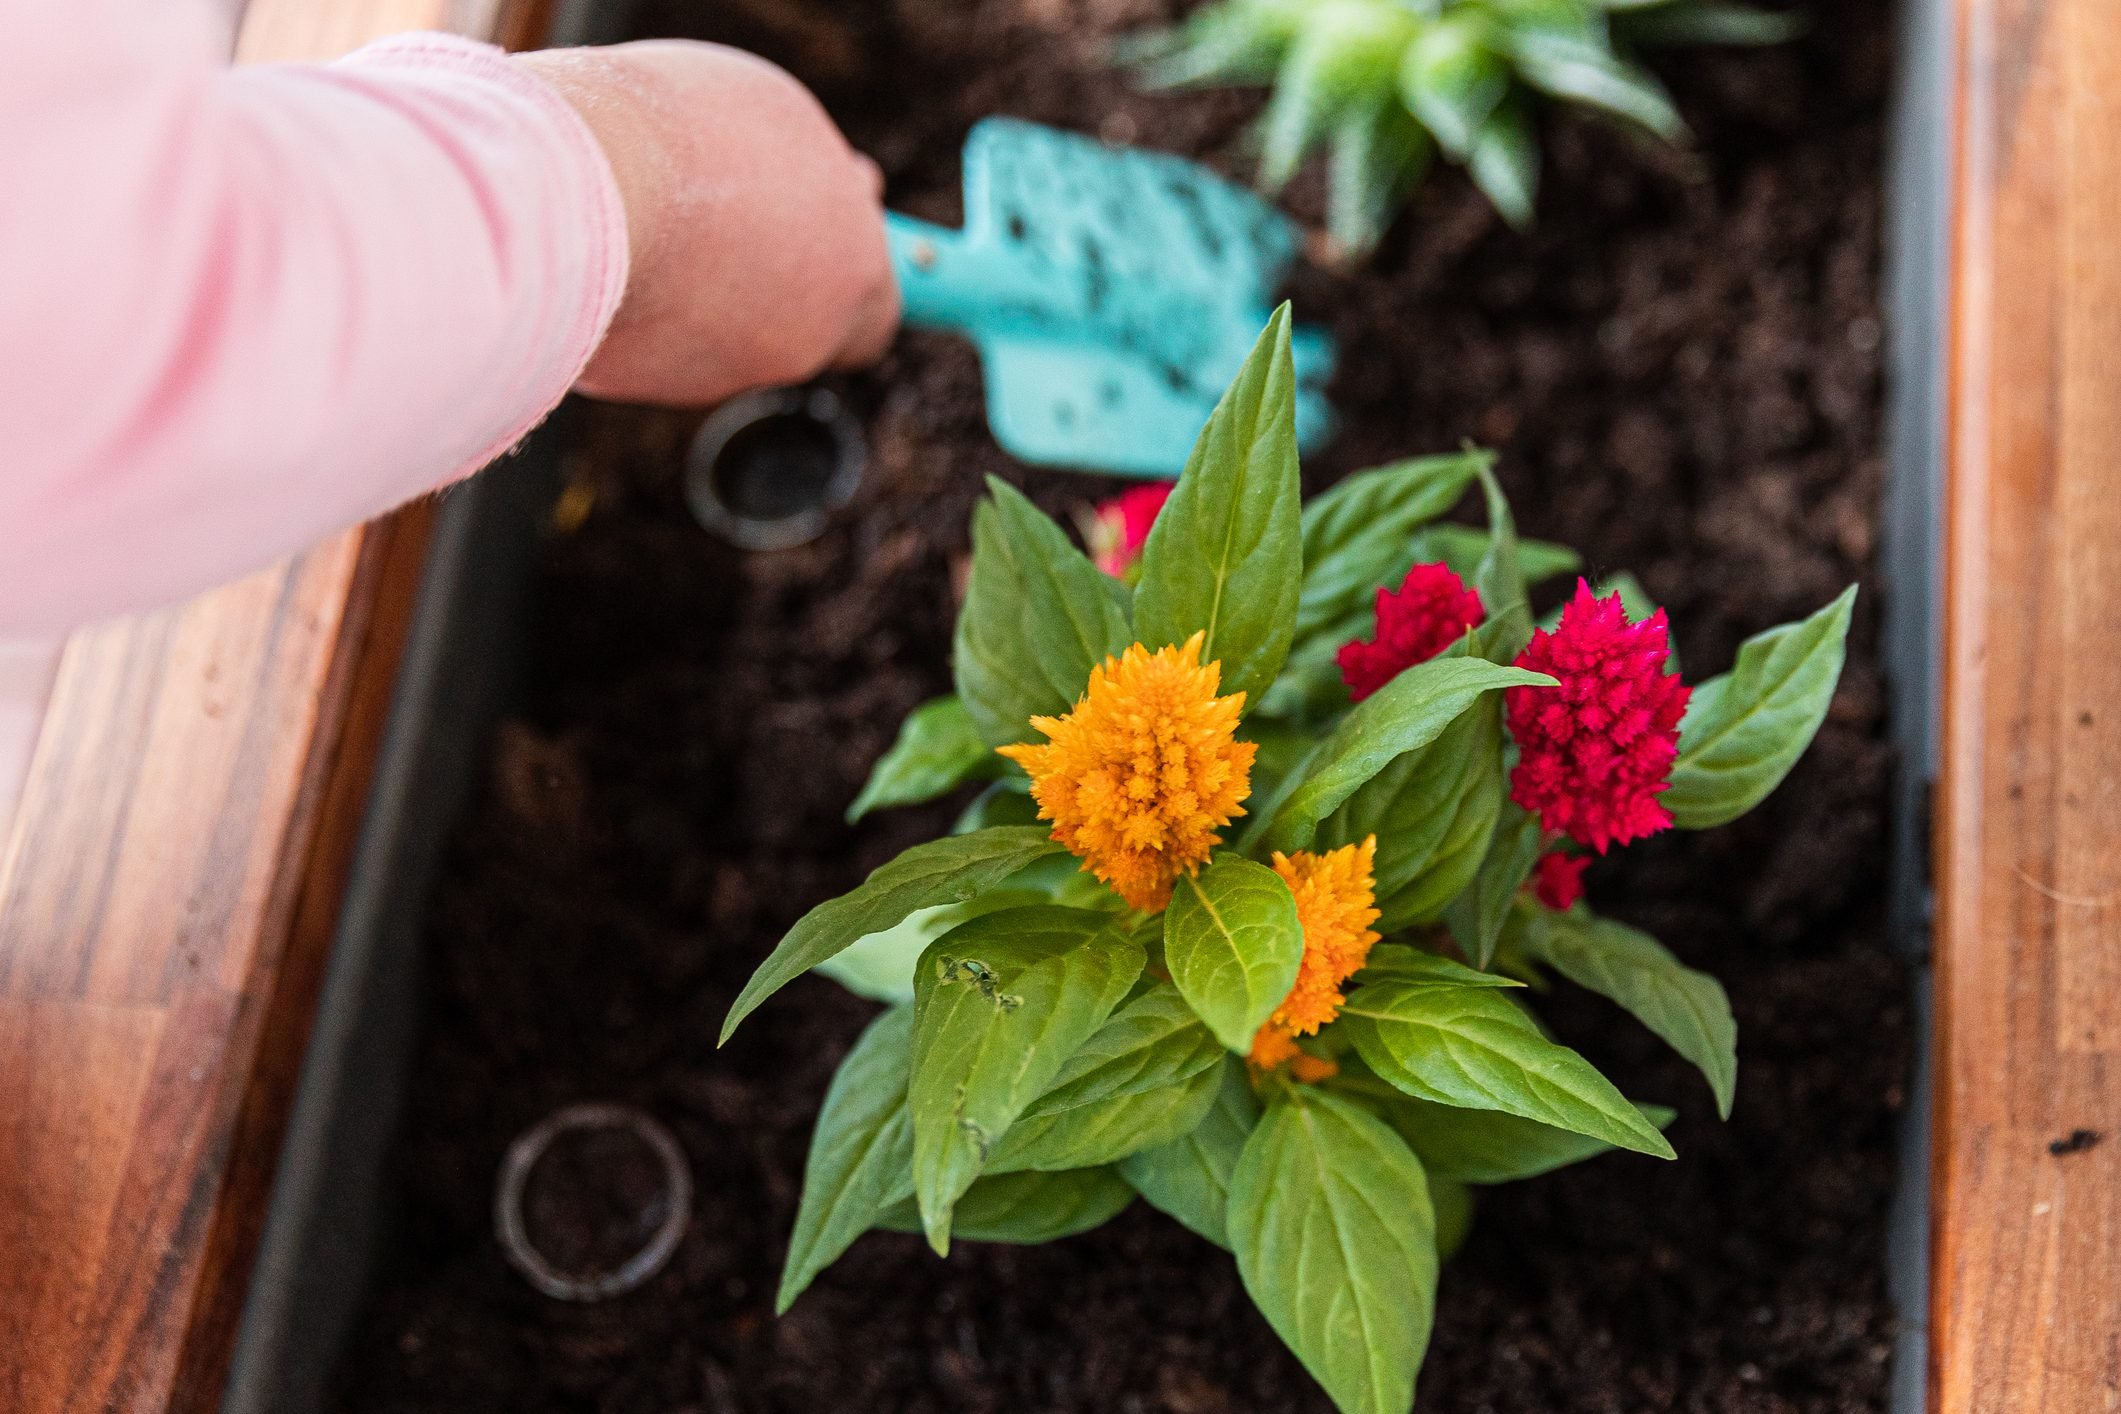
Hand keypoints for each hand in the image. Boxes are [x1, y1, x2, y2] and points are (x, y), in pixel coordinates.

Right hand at [517, 41, 897, 404]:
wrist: (574, 186)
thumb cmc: (689, 133)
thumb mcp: (784, 125)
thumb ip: (824, 182)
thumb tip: (847, 196)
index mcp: (853, 277)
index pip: (877, 314)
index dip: (847, 270)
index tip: (824, 228)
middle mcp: (797, 345)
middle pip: (798, 326)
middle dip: (774, 283)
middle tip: (732, 216)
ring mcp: (717, 374)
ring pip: (718, 333)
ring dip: (698, 285)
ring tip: (652, 210)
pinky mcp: (639, 383)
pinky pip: (647, 337)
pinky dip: (637, 301)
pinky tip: (608, 244)